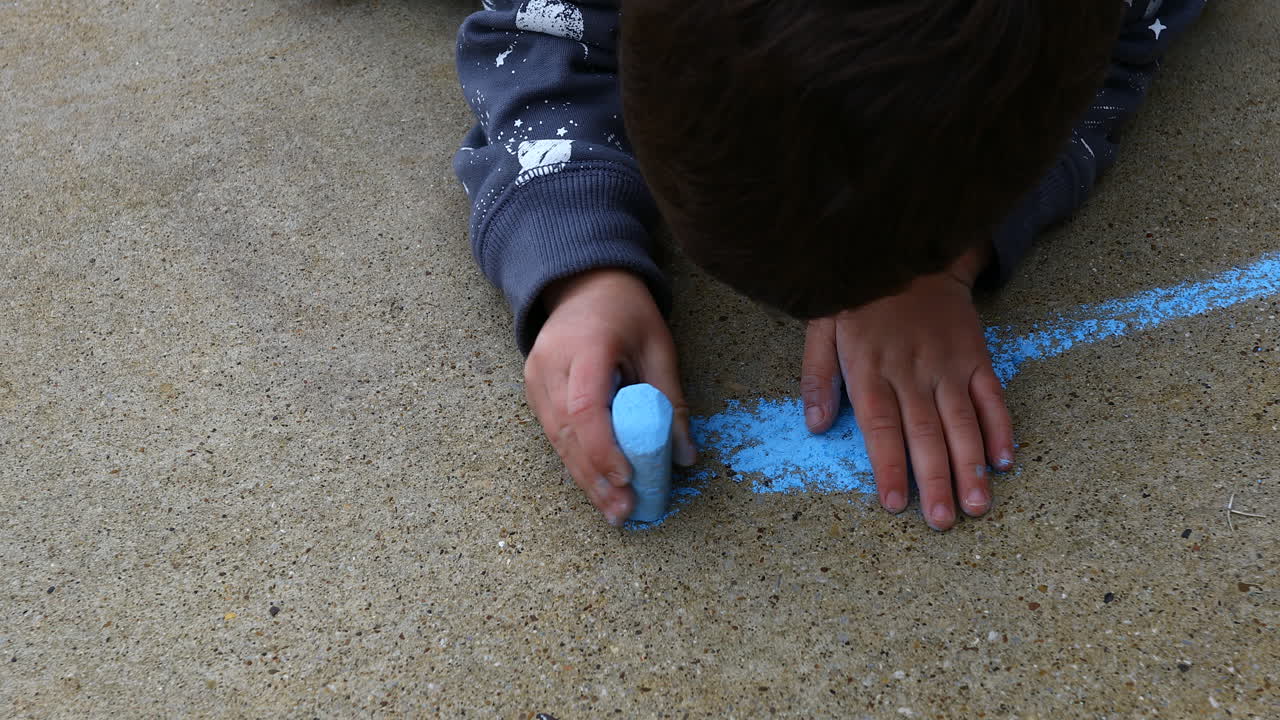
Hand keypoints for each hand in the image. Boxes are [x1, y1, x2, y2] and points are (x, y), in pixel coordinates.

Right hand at [524, 269, 696, 525]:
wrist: (585, 283)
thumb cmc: (626, 311)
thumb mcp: (659, 346)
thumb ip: (671, 400)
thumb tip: (685, 456)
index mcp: (586, 347)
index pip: (585, 407)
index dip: (604, 447)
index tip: (627, 477)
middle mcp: (551, 363)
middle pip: (567, 432)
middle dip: (596, 476)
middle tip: (624, 511)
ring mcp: (536, 376)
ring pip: (556, 438)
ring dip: (585, 477)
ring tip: (613, 510)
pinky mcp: (533, 388)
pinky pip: (553, 432)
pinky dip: (575, 460)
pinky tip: (596, 486)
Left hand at [799, 246, 1013, 529]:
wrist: (908, 246)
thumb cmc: (858, 294)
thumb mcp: (821, 323)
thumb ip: (818, 374)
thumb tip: (816, 424)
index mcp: (869, 367)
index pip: (881, 426)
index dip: (889, 465)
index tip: (895, 502)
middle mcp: (912, 370)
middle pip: (925, 433)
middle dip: (935, 480)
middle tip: (944, 521)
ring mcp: (947, 364)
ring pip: (962, 421)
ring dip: (971, 466)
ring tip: (977, 505)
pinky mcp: (974, 355)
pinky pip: (991, 396)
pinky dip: (1000, 428)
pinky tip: (1004, 461)